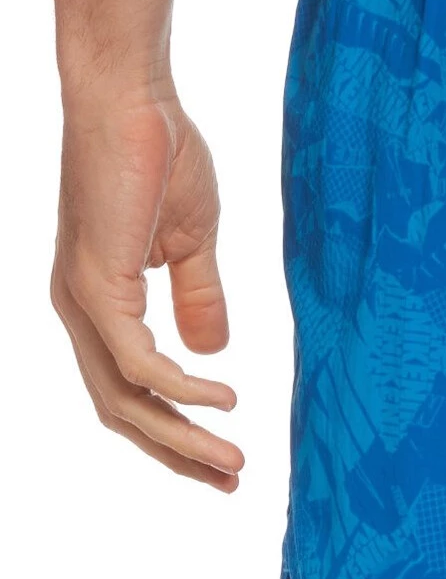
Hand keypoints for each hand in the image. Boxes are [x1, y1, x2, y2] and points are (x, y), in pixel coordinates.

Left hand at [52, 92, 243, 490]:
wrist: (132, 98)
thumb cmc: (160, 152)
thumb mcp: (192, 240)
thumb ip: (200, 297)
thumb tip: (214, 354)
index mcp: (98, 302)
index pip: (129, 388)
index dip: (176, 427)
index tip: (224, 457)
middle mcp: (79, 311)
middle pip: (122, 409)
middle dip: (178, 452)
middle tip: (231, 479)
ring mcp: (82, 302)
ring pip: (126, 398)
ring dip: (182, 437)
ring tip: (233, 458)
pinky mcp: (96, 287)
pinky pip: (139, 362)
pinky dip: (181, 389)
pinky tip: (224, 396)